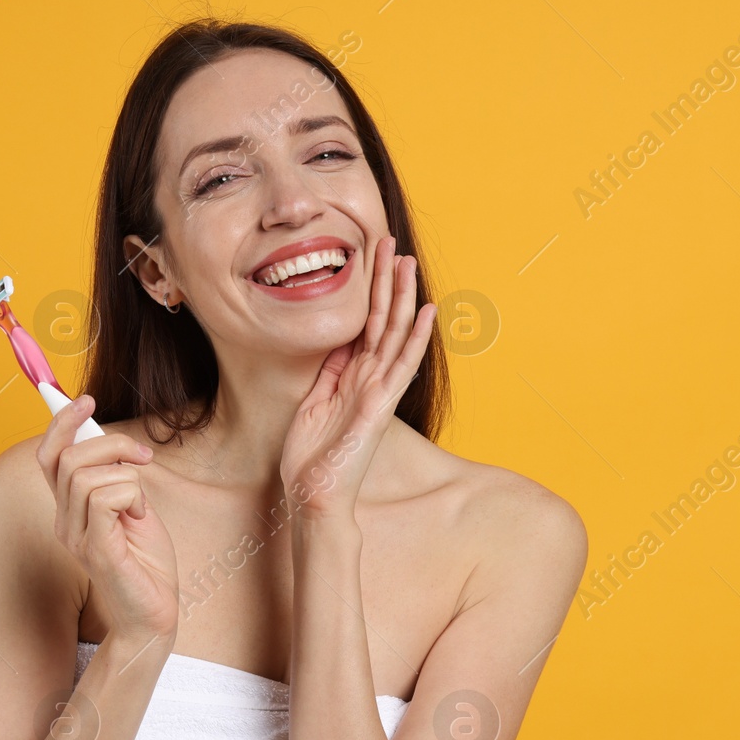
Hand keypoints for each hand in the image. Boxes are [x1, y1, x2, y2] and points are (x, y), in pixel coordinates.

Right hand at [36, 395, 179, 641]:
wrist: (155, 615)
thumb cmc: (147, 565)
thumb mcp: (135, 509)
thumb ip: (119, 478)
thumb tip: (110, 441)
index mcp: (69, 510)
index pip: (49, 456)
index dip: (61, 423)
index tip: (84, 399)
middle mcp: (64, 522)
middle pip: (67, 458)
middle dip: (111, 443)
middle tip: (144, 457)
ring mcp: (76, 537)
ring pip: (87, 475)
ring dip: (126, 476)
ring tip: (142, 504)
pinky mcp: (96, 550)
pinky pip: (106, 498)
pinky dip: (131, 496)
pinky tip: (140, 517)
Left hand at [279, 235, 436, 520]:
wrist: (314, 496)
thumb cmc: (311, 459)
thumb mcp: (313, 404)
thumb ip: (329, 376)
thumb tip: (339, 347)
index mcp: (352, 379)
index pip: (365, 326)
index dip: (368, 292)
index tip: (369, 258)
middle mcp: (370, 381)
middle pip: (382, 321)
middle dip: (385, 282)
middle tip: (389, 243)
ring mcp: (378, 392)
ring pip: (394, 334)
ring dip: (402, 297)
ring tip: (407, 262)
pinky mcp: (379, 406)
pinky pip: (401, 365)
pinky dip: (415, 337)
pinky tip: (428, 311)